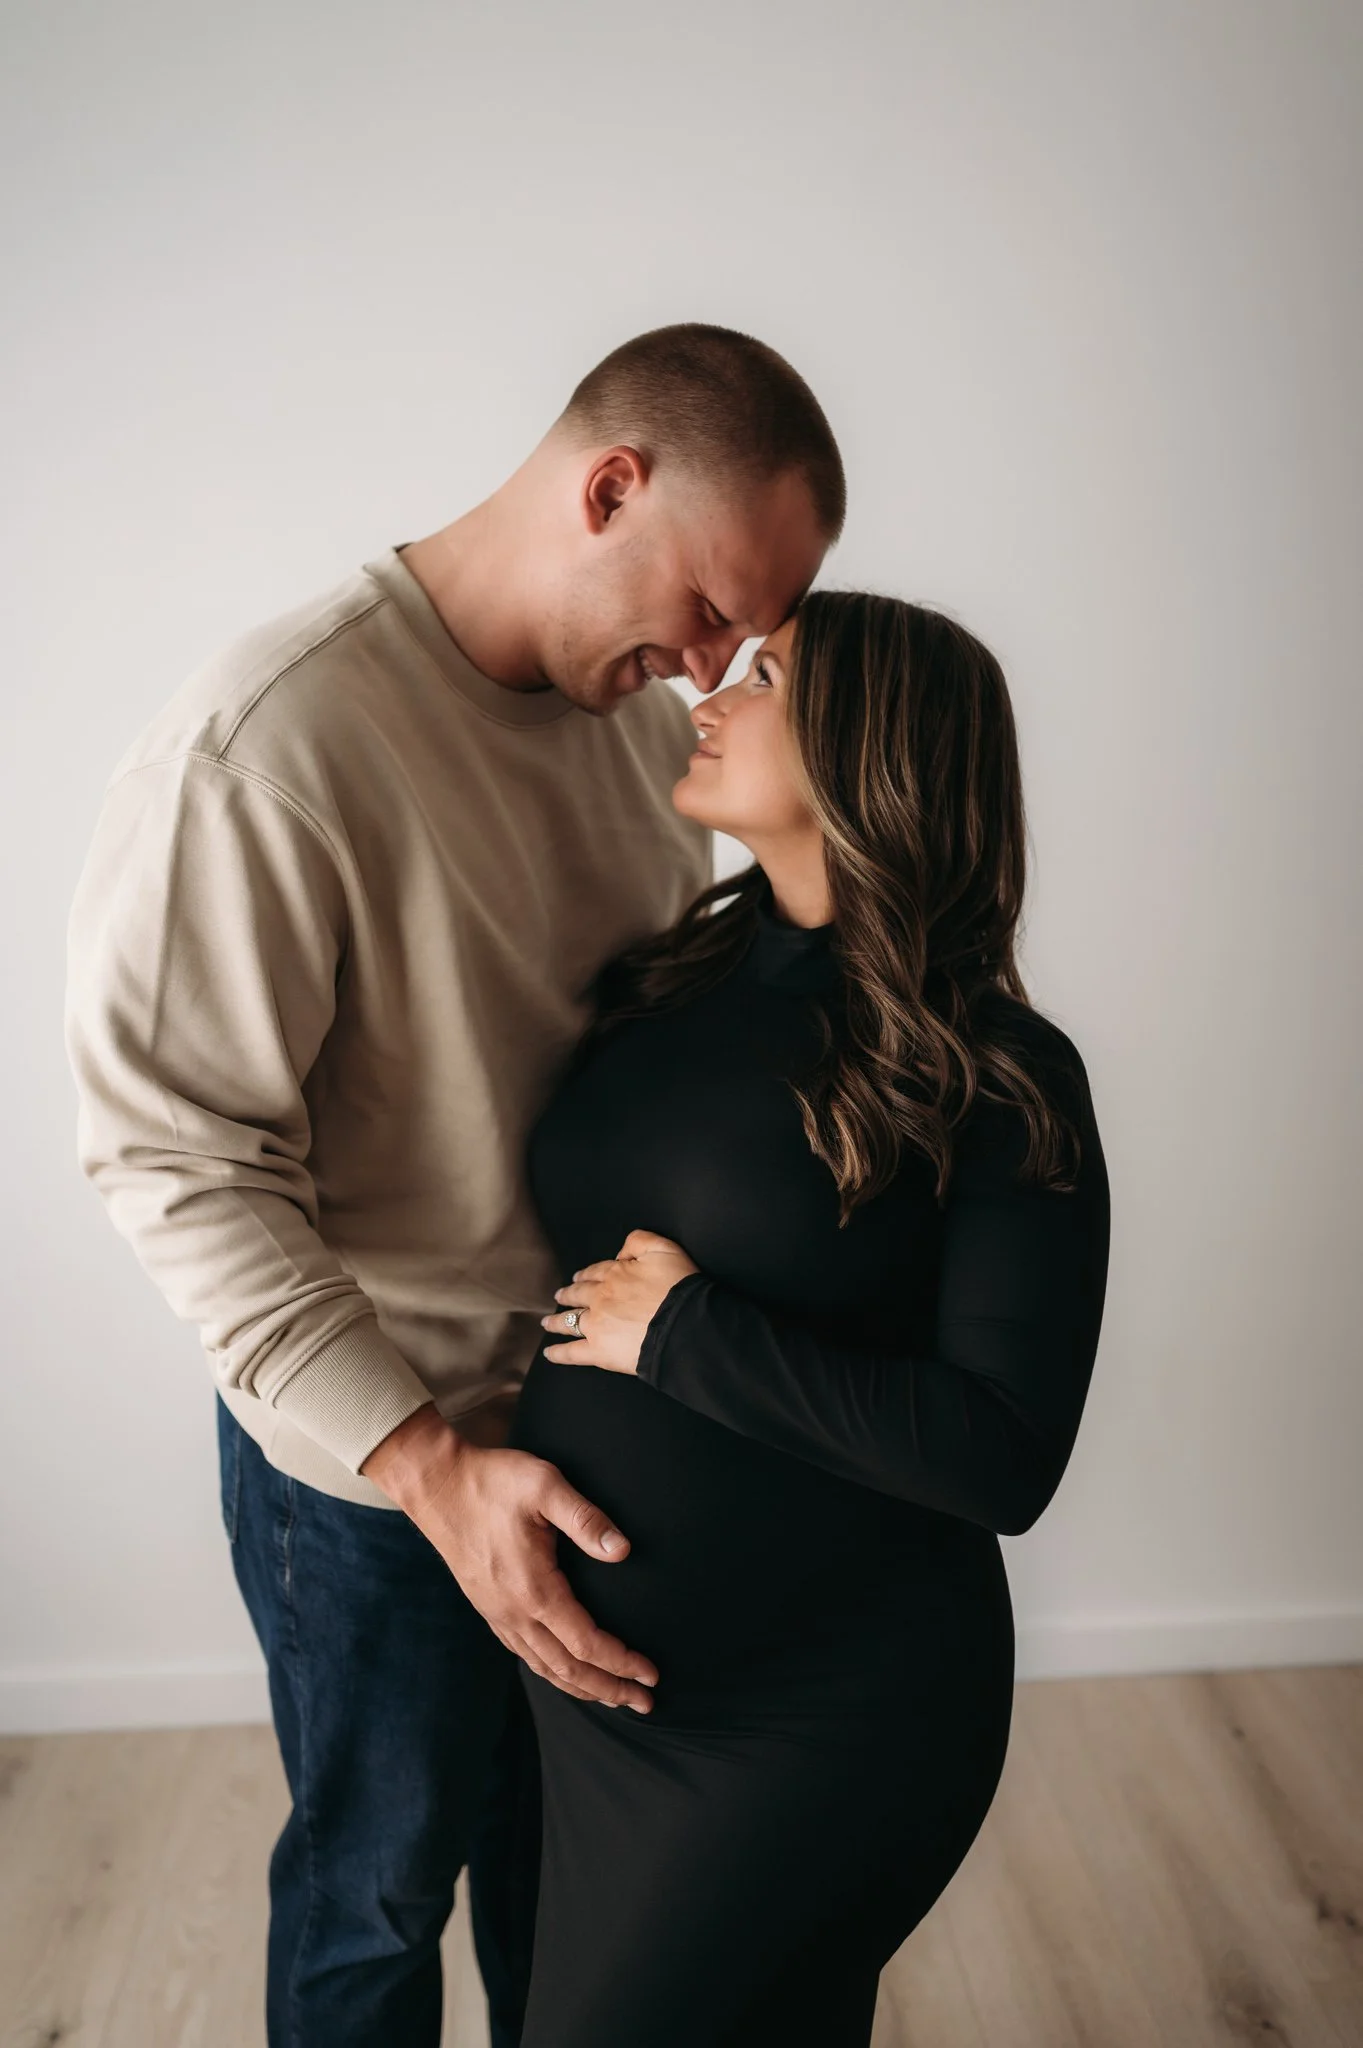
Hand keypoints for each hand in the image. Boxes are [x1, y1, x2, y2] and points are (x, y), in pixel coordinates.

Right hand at [360, 1403, 657, 1710]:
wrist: (435, 1484)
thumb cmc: (491, 1481)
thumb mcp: (544, 1486)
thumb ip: (585, 1518)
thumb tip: (623, 1549)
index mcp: (533, 1590)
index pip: (585, 1645)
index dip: (621, 1663)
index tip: (650, 1675)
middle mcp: (513, 1613)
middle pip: (567, 1670)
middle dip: (609, 1689)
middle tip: (645, 1703)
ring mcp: (497, 1613)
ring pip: (544, 1668)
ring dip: (582, 1687)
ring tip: (613, 1697)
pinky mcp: (488, 1606)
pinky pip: (524, 1654)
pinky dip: (552, 1673)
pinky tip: (564, 1672)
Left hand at [541, 1228, 699, 1374]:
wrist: (683, 1326)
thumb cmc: (678, 1288)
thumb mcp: (664, 1249)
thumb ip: (640, 1241)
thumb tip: (621, 1252)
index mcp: (615, 1274)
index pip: (596, 1272)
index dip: (586, 1275)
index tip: (578, 1278)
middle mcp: (600, 1298)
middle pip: (578, 1295)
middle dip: (568, 1295)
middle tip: (560, 1296)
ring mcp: (596, 1325)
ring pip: (569, 1321)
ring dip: (556, 1321)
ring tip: (547, 1323)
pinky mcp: (598, 1352)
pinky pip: (572, 1353)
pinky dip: (558, 1353)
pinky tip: (549, 1353)